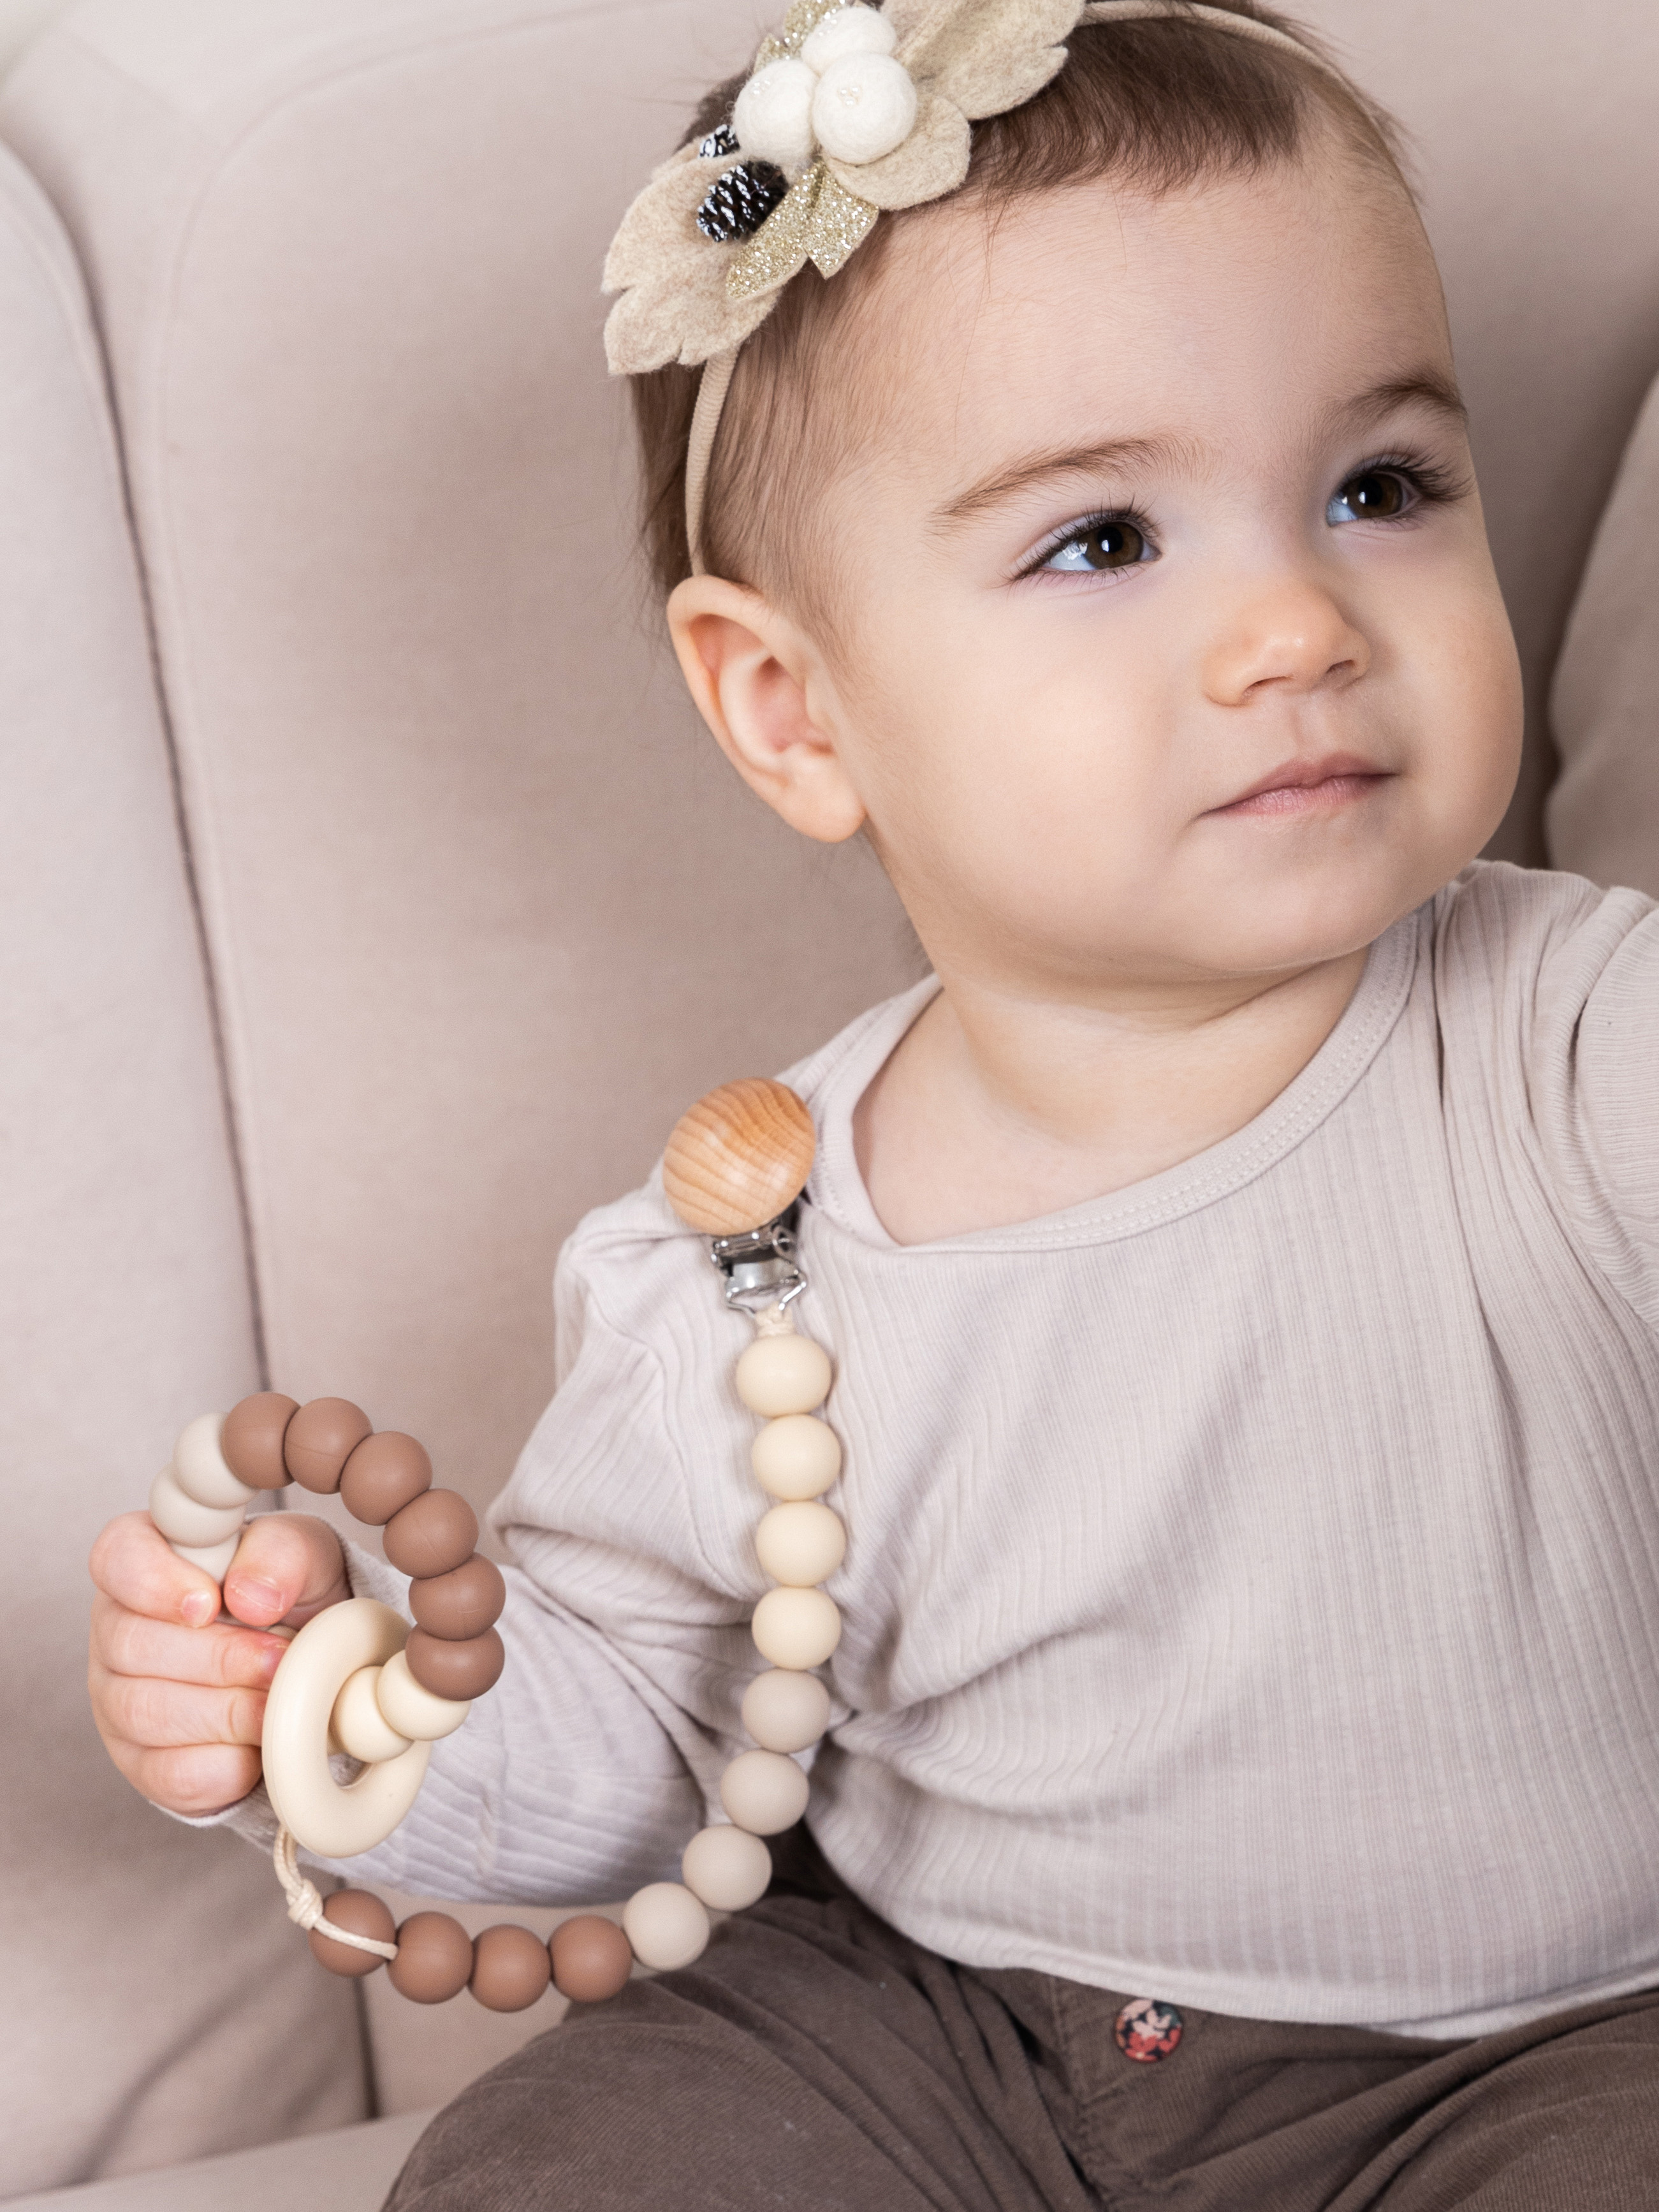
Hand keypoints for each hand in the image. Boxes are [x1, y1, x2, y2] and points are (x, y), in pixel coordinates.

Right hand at [89, 1509, 349, 1815]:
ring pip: (145, 1714)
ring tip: (277, 1698)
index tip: (208, 1605)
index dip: (153, 1583)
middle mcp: (117, 1629)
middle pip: (131, 1646)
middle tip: (278, 1660)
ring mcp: (120, 1700)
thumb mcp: (306, 1554)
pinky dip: (227, 1763)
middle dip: (219, 1659)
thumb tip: (250, 1596)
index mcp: (144, 1559)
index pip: (116, 1558)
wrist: (314, 1665)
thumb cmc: (292, 1594)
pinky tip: (259, 1742)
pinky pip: (170, 1773)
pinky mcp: (145, 1763)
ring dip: (227, 1711)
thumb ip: (282, 1553)